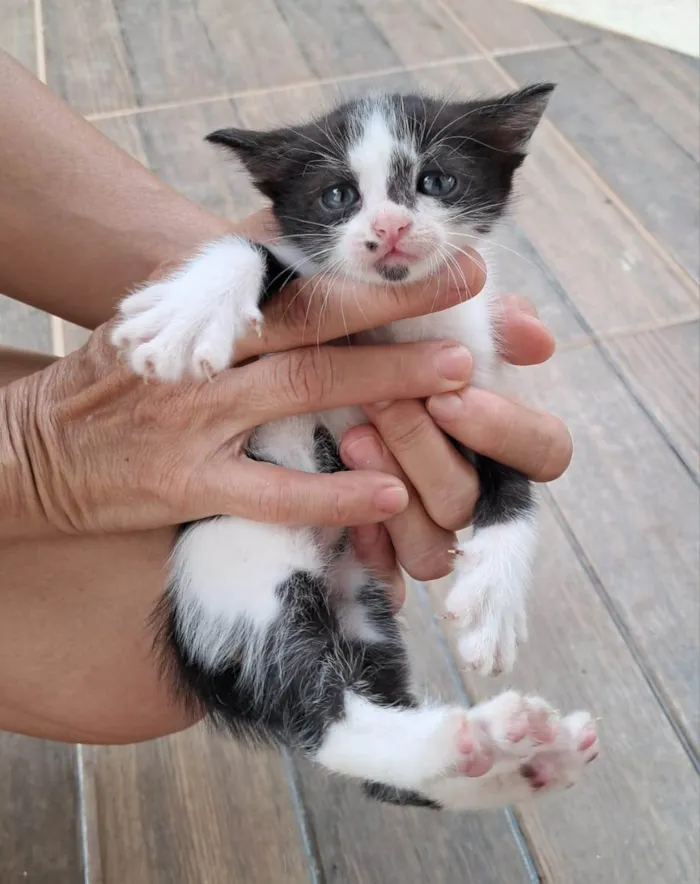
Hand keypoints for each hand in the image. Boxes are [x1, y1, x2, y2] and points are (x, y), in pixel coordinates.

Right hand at [2, 247, 483, 538]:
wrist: (36, 449)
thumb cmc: (118, 380)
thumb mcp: (166, 317)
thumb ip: (233, 285)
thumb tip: (298, 243)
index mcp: (204, 310)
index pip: (300, 275)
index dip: (376, 265)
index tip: (444, 258)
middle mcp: (206, 353)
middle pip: (315, 320)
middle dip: (398, 304)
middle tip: (473, 295)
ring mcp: (196, 417)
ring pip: (304, 391)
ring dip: (385, 382)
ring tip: (455, 379)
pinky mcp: (186, 483)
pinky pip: (271, 491)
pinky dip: (332, 493)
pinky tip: (388, 493)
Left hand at [341, 295, 571, 607]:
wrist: (292, 376)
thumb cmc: (376, 345)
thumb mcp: (421, 321)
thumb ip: (484, 324)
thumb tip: (538, 338)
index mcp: (492, 438)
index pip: (546, 452)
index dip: (507, 432)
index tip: (451, 395)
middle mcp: (463, 491)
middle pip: (469, 498)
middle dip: (424, 449)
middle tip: (381, 402)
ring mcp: (422, 530)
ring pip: (434, 551)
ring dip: (397, 496)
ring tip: (352, 439)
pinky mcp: (379, 559)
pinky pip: (389, 579)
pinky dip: (368, 544)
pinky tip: (335, 503)